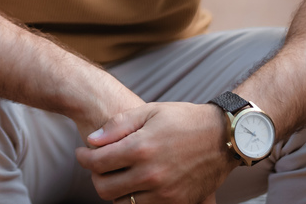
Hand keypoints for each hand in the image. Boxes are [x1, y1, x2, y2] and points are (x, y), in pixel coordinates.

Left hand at [74, 102, 235, 203]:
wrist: (223, 137)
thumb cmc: (184, 120)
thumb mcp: (149, 111)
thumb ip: (117, 126)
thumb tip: (91, 141)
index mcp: (141, 149)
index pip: (96, 163)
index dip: (83, 158)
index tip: (82, 153)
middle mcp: (151, 175)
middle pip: (104, 188)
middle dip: (95, 176)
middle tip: (97, 165)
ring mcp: (165, 193)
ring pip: (122, 202)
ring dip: (114, 189)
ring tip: (117, 173)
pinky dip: (134, 199)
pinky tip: (135, 183)